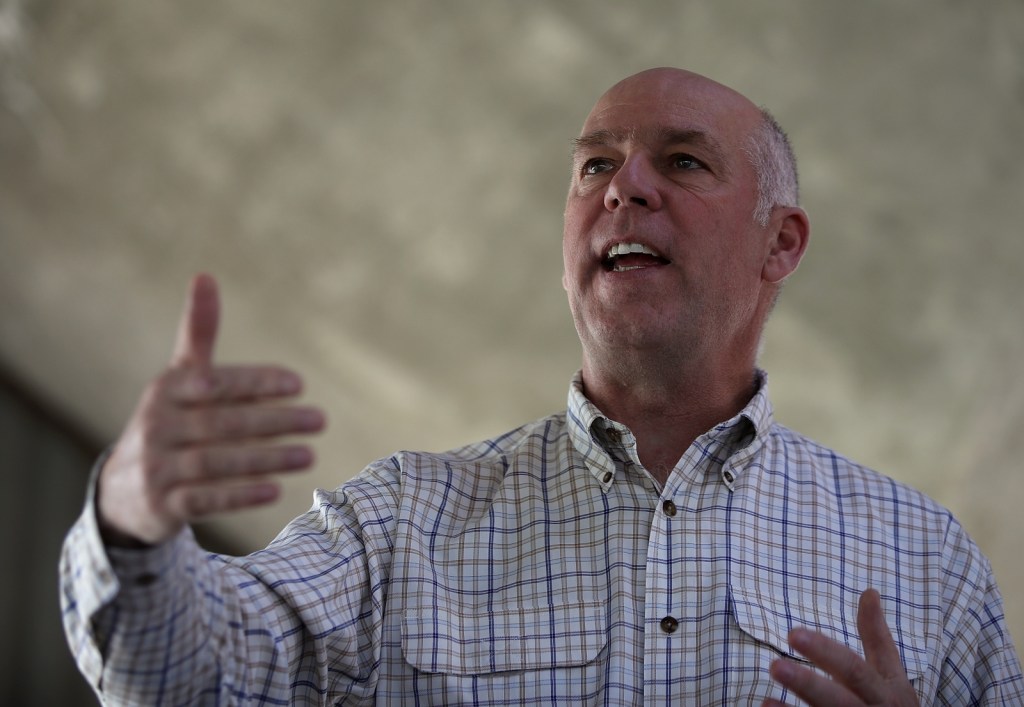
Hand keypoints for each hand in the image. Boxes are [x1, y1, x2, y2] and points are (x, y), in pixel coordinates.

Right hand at [96, 274, 324, 546]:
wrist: (123, 489)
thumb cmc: (167, 419)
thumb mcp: (179, 377)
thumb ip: (198, 333)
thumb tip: (205, 275)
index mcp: (166, 390)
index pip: (215, 383)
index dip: (256, 383)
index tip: (299, 384)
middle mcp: (157, 426)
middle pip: (222, 423)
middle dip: (274, 421)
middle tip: (319, 420)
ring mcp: (157, 468)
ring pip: (217, 462)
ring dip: (267, 458)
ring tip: (309, 454)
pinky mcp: (163, 505)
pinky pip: (205, 500)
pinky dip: (240, 495)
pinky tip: (276, 490)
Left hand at [763, 589, 919, 706]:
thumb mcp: (892, 675)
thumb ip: (877, 637)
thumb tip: (869, 591)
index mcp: (884, 692)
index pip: (853, 669)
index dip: (825, 652)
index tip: (793, 634)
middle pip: (839, 701)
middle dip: (808, 685)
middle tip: (775, 666)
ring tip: (765, 702)